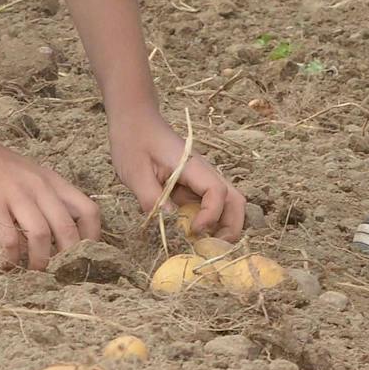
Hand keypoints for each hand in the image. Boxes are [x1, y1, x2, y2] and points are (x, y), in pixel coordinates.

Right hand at [0, 132, 101, 269]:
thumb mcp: (29, 175)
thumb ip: (45, 198)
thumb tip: (60, 235)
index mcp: (52, 180)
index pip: (88, 210)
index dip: (91, 238)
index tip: (81, 258)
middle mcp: (39, 186)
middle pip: (67, 228)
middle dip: (66, 259)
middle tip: (57, 275)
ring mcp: (15, 194)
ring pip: (41, 235)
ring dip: (39, 261)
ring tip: (31, 272)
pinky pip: (8, 238)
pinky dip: (10, 257)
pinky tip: (5, 263)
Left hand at [110, 109, 247, 241]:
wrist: (135, 121)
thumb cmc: (133, 141)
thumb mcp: (135, 173)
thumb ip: (153, 199)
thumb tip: (171, 225)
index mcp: (192, 165)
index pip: (217, 192)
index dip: (211, 216)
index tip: (193, 231)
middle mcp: (204, 173)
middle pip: (235, 200)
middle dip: (230, 227)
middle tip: (210, 249)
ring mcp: (200, 179)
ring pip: (227, 204)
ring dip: (222, 227)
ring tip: (202, 246)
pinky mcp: (192, 186)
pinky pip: (209, 206)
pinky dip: (207, 223)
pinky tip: (190, 235)